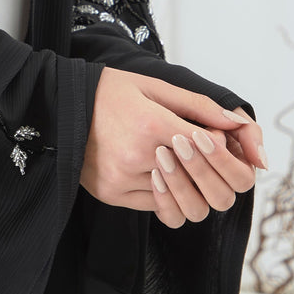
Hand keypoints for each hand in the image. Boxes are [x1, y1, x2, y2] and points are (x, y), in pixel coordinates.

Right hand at [79, 68, 263, 228]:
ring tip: (181, 166)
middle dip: (211, 171)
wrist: (59, 107)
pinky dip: (166, 193)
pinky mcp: (112, 194)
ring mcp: (122, 180)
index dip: (217, 145)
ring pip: (180, 199)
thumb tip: (234, 123)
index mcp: (151, 124)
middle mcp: (137, 156)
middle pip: (199, 182)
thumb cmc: (109, 92)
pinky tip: (160, 174)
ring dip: (189, 185)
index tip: (212, 137)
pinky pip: (155, 206)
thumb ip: (198, 105)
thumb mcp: (154, 86)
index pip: (206, 147)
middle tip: (204, 158)